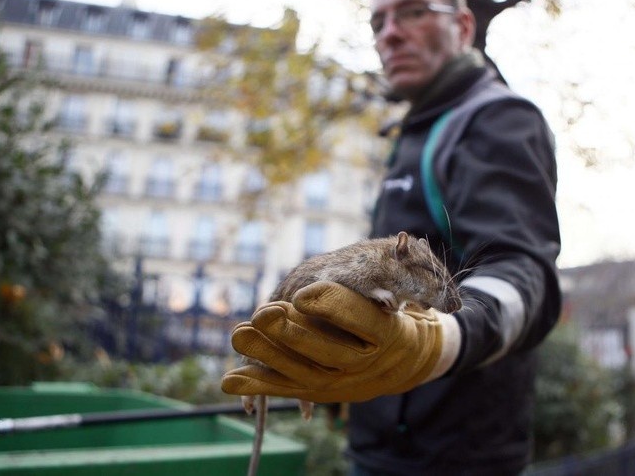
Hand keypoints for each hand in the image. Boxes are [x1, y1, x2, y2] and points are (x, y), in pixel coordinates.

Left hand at [221, 281, 454, 402]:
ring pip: (302, 373)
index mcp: (388, 334)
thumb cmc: (394, 315)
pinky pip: (287, 390)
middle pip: (327, 352)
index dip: (331, 306)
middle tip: (262, 314)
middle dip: (293, 334)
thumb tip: (401, 242)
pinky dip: (257, 386)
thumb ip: (390, 273)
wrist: (402, 361)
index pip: (361, 318)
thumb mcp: (406, 291)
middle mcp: (366, 363)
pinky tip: (228, 381)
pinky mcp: (320, 391)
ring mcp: (342, 383)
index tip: (302, 294)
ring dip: (267, 354)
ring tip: (239, 333)